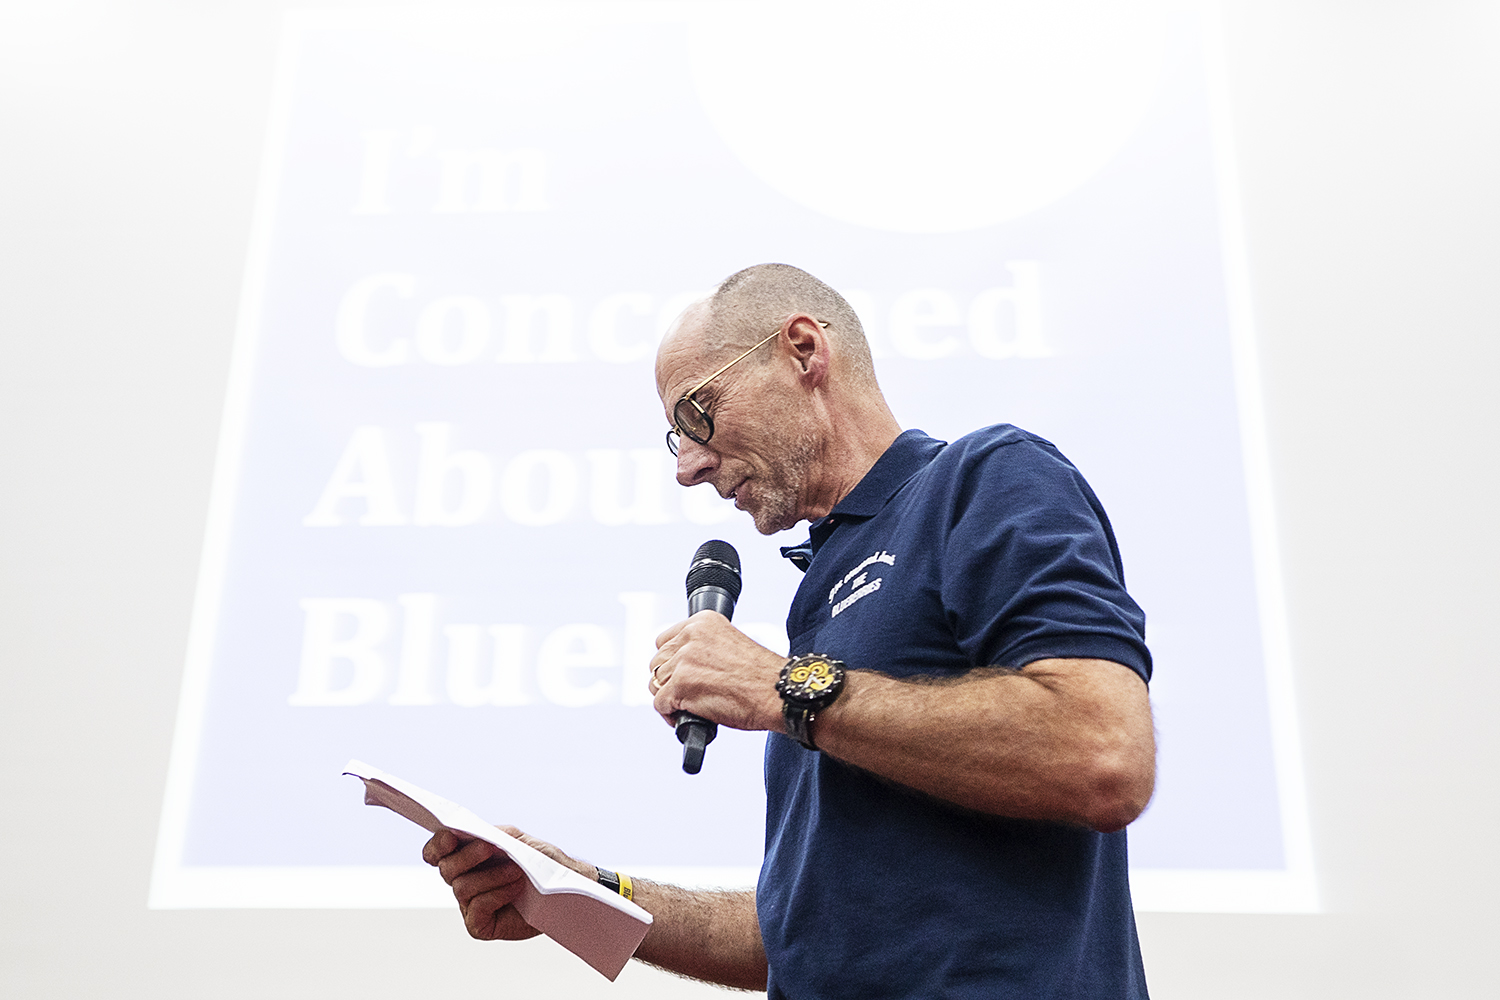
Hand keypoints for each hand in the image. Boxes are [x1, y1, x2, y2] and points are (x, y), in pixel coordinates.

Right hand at [422, 826, 588, 940]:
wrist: (560, 889)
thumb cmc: (539, 863)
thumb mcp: (517, 840)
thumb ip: (494, 835)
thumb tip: (477, 836)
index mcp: (466, 858)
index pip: (436, 853)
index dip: (437, 846)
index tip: (450, 837)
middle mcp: (463, 881)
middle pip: (447, 868)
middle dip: (467, 856)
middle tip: (491, 848)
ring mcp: (469, 905)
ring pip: (463, 887)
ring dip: (491, 875)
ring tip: (517, 872)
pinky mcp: (479, 925)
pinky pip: (477, 908)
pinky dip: (496, 895)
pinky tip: (515, 889)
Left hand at [648, 610, 785, 731]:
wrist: (778, 692)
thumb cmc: (762, 677)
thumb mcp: (729, 645)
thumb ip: (704, 649)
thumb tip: (682, 666)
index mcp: (703, 622)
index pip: (665, 640)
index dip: (671, 661)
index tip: (680, 673)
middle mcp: (690, 637)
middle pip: (657, 662)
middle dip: (668, 681)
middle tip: (685, 694)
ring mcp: (683, 661)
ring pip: (656, 684)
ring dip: (669, 698)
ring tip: (688, 707)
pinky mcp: (680, 685)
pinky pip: (660, 704)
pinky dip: (670, 715)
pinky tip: (687, 718)